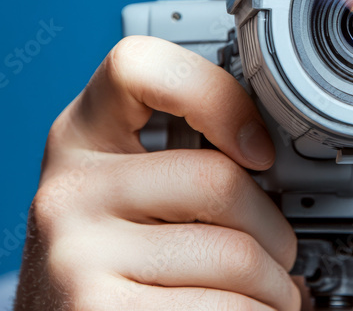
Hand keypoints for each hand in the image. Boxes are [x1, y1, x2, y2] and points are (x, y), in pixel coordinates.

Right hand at [14, 36, 300, 309]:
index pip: (139, 66)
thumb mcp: (128, 194)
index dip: (218, 96)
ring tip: (267, 296)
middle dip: (276, 231)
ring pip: (235, 255)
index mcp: (80, 139)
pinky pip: (225, 307)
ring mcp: (77, 255)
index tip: (259, 150)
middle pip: (219, 180)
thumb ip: (182, 161)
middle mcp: (69, 192)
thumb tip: (283, 164)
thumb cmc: (116, 266)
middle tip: (280, 255)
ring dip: (276, 287)